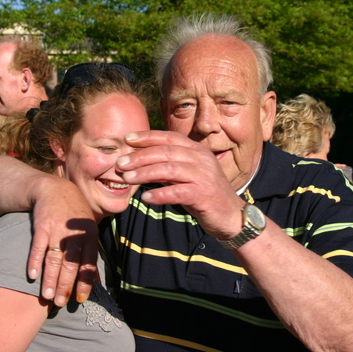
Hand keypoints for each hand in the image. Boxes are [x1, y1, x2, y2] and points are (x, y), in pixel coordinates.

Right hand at [27, 176, 98, 305]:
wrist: (55, 189)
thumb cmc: (74, 216)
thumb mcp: (87, 231)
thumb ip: (91, 255)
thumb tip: (97, 283)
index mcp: (90, 235)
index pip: (88, 262)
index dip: (84, 282)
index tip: (79, 300)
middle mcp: (75, 233)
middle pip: (71, 263)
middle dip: (65, 285)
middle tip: (60, 303)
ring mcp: (58, 229)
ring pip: (54, 258)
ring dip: (50, 279)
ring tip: (46, 297)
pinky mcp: (42, 225)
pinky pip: (38, 246)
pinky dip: (35, 261)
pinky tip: (32, 276)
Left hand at [117, 130, 244, 238]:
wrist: (231, 216)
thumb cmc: (204, 195)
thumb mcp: (187, 176)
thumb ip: (169, 167)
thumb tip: (141, 162)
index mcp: (197, 150)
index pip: (170, 137)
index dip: (148, 136)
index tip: (127, 138)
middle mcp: (201, 159)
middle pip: (166, 152)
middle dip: (140, 156)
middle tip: (120, 163)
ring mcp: (204, 176)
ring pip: (169, 169)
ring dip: (145, 173)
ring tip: (127, 179)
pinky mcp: (204, 194)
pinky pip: (178, 192)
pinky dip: (160, 194)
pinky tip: (146, 197)